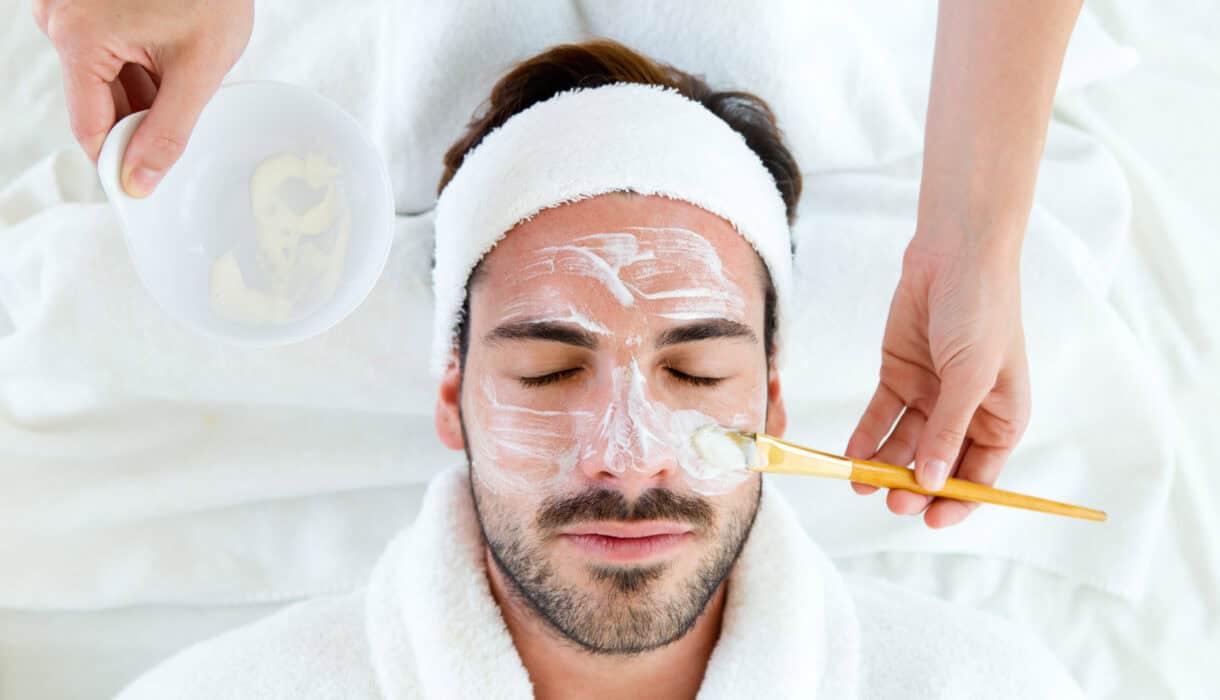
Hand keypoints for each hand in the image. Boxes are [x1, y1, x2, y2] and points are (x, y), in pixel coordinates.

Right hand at [33, 0, 252, 196]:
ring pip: (103, 80)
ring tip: (182, 77)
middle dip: (139, 122)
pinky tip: (170, 63)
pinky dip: (138, 69)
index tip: (147, 185)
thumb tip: (139, 180)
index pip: (89, 128)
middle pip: (95, 103)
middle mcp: (58, 20)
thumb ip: (169, 132)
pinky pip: (106, 54)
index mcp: (77, 38)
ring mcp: (67, 8)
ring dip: (142, 95)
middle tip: (184, 127)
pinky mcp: (84, 3)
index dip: (119, 161)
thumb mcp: (198, 70)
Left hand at [846, 237, 1030, 527]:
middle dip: (916, 486)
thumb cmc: (980, 309)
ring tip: (862, 483)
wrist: (954, 252)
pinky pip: (881, 416)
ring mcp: (931, 394)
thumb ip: (949, 430)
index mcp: (1002, 417)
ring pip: (905, 444)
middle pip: (939, 464)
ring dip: (885, 466)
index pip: (981, 474)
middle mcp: (967, 412)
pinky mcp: (900, 374)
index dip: (958, 501)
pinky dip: (867, 437)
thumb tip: (934, 482)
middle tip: (892, 500)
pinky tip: (851, 457)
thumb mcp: (970, 375)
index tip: (930, 520)